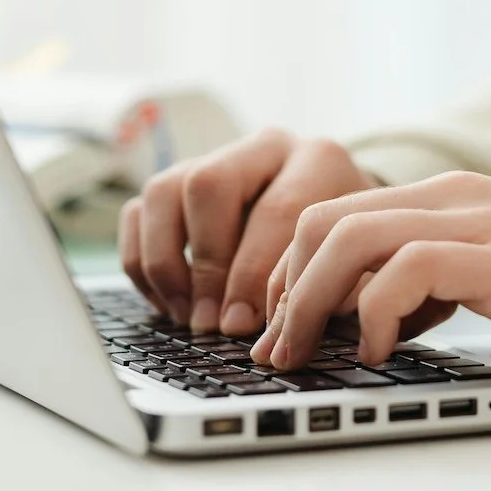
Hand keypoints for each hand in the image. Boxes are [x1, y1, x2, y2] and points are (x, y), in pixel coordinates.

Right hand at [117, 128, 382, 335]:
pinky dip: (143, 262)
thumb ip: (320, 291)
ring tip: (187, 316)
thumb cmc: (347, 251)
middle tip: (210, 324)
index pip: (274, 210)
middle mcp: (263, 149)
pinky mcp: (179, 183)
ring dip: (166, 264)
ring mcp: (215, 158)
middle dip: (205, 265)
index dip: (251, 274)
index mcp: (318, 160)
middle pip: (207, 184)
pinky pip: (138, 211)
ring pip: (164, 191)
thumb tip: (270, 340)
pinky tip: (172, 304)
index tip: (240, 326)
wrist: (342, 222)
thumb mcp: (352, 265)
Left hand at [249, 171, 490, 372]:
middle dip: (284, 285)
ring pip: (349, 237)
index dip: (292, 270)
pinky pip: (406, 269)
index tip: (281, 325)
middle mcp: (453, 197)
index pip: (336, 212)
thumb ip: (436, 280)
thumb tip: (374, 319)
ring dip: (310, 301)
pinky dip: (375, 312)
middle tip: (279, 346)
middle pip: (325, 218)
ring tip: (308, 351)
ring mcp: (475, 222)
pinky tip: (379, 348)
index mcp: (448, 196)